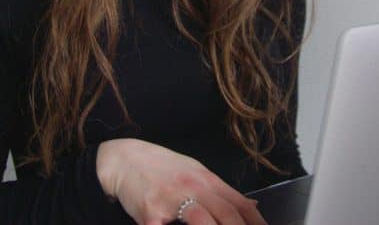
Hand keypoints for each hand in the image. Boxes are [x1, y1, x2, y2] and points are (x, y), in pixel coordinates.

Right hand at [96, 138, 266, 224]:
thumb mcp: (193, 172)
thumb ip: (219, 191)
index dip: (256, 221)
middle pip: (225, 213)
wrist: (122, 159)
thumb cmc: (159, 168)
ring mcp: (171, 199)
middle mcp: (191, 187)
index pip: (238, 202)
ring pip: (201, 220)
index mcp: (205, 179)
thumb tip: (251, 206)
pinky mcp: (150, 212)